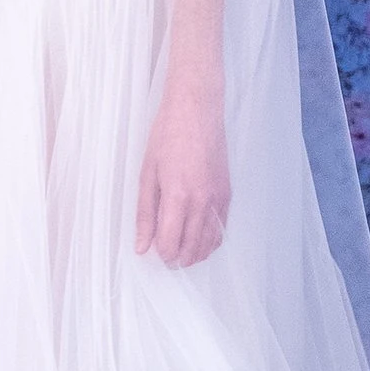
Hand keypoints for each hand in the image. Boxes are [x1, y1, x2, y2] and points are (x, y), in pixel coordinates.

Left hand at [136, 83, 228, 267]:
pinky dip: (210, 241)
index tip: (152, 252)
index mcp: (179, 196)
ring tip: (180, 253)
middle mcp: (203, 201)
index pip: (171, 244)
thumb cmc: (167, 135)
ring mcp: (219, 198)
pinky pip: (222, 229)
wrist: (197, 110)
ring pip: (210, 243)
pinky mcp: (227, 193)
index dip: (161, 254)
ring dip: (195, 254)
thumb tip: (142, 246)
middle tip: (164, 258)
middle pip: (192, 249)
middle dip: (177, 259)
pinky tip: (198, 241)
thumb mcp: (147, 174)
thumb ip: (145, 214)